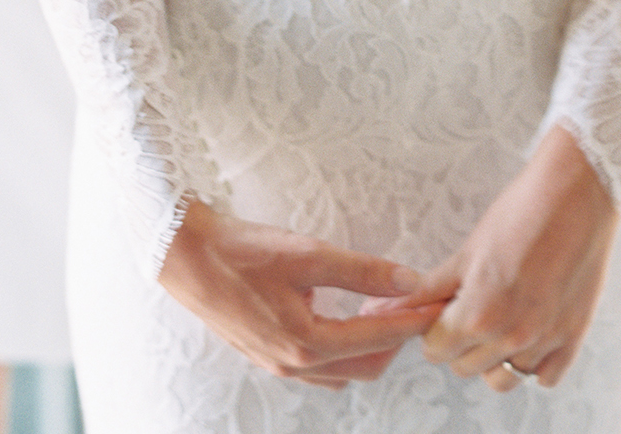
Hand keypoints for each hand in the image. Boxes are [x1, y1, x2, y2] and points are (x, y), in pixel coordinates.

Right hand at [158, 199, 442, 388]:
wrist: (185, 255)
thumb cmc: (241, 251)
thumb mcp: (308, 253)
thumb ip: (362, 270)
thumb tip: (407, 279)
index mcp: (306, 343)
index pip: (379, 338)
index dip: (412, 319)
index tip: (435, 304)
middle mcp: (294, 364)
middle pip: (368, 364)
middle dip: (396, 336)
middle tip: (413, 301)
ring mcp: (278, 364)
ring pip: (345, 369)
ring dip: (372, 343)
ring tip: (386, 304)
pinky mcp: (268, 354)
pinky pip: (321, 365)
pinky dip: (345, 346)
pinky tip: (349, 315)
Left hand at [402, 126, 617, 391]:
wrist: (577, 194)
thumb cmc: (521, 212)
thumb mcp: (468, 249)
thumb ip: (430, 288)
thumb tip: (390, 306)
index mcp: (478, 315)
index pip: (435, 349)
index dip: (433, 327)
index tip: (441, 308)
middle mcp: (512, 337)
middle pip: (464, 366)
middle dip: (459, 341)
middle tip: (469, 305)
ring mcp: (545, 341)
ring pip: (502, 379)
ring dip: (493, 357)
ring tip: (498, 320)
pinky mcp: (574, 338)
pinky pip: (545, 377)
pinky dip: (533, 361)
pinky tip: (529, 329)